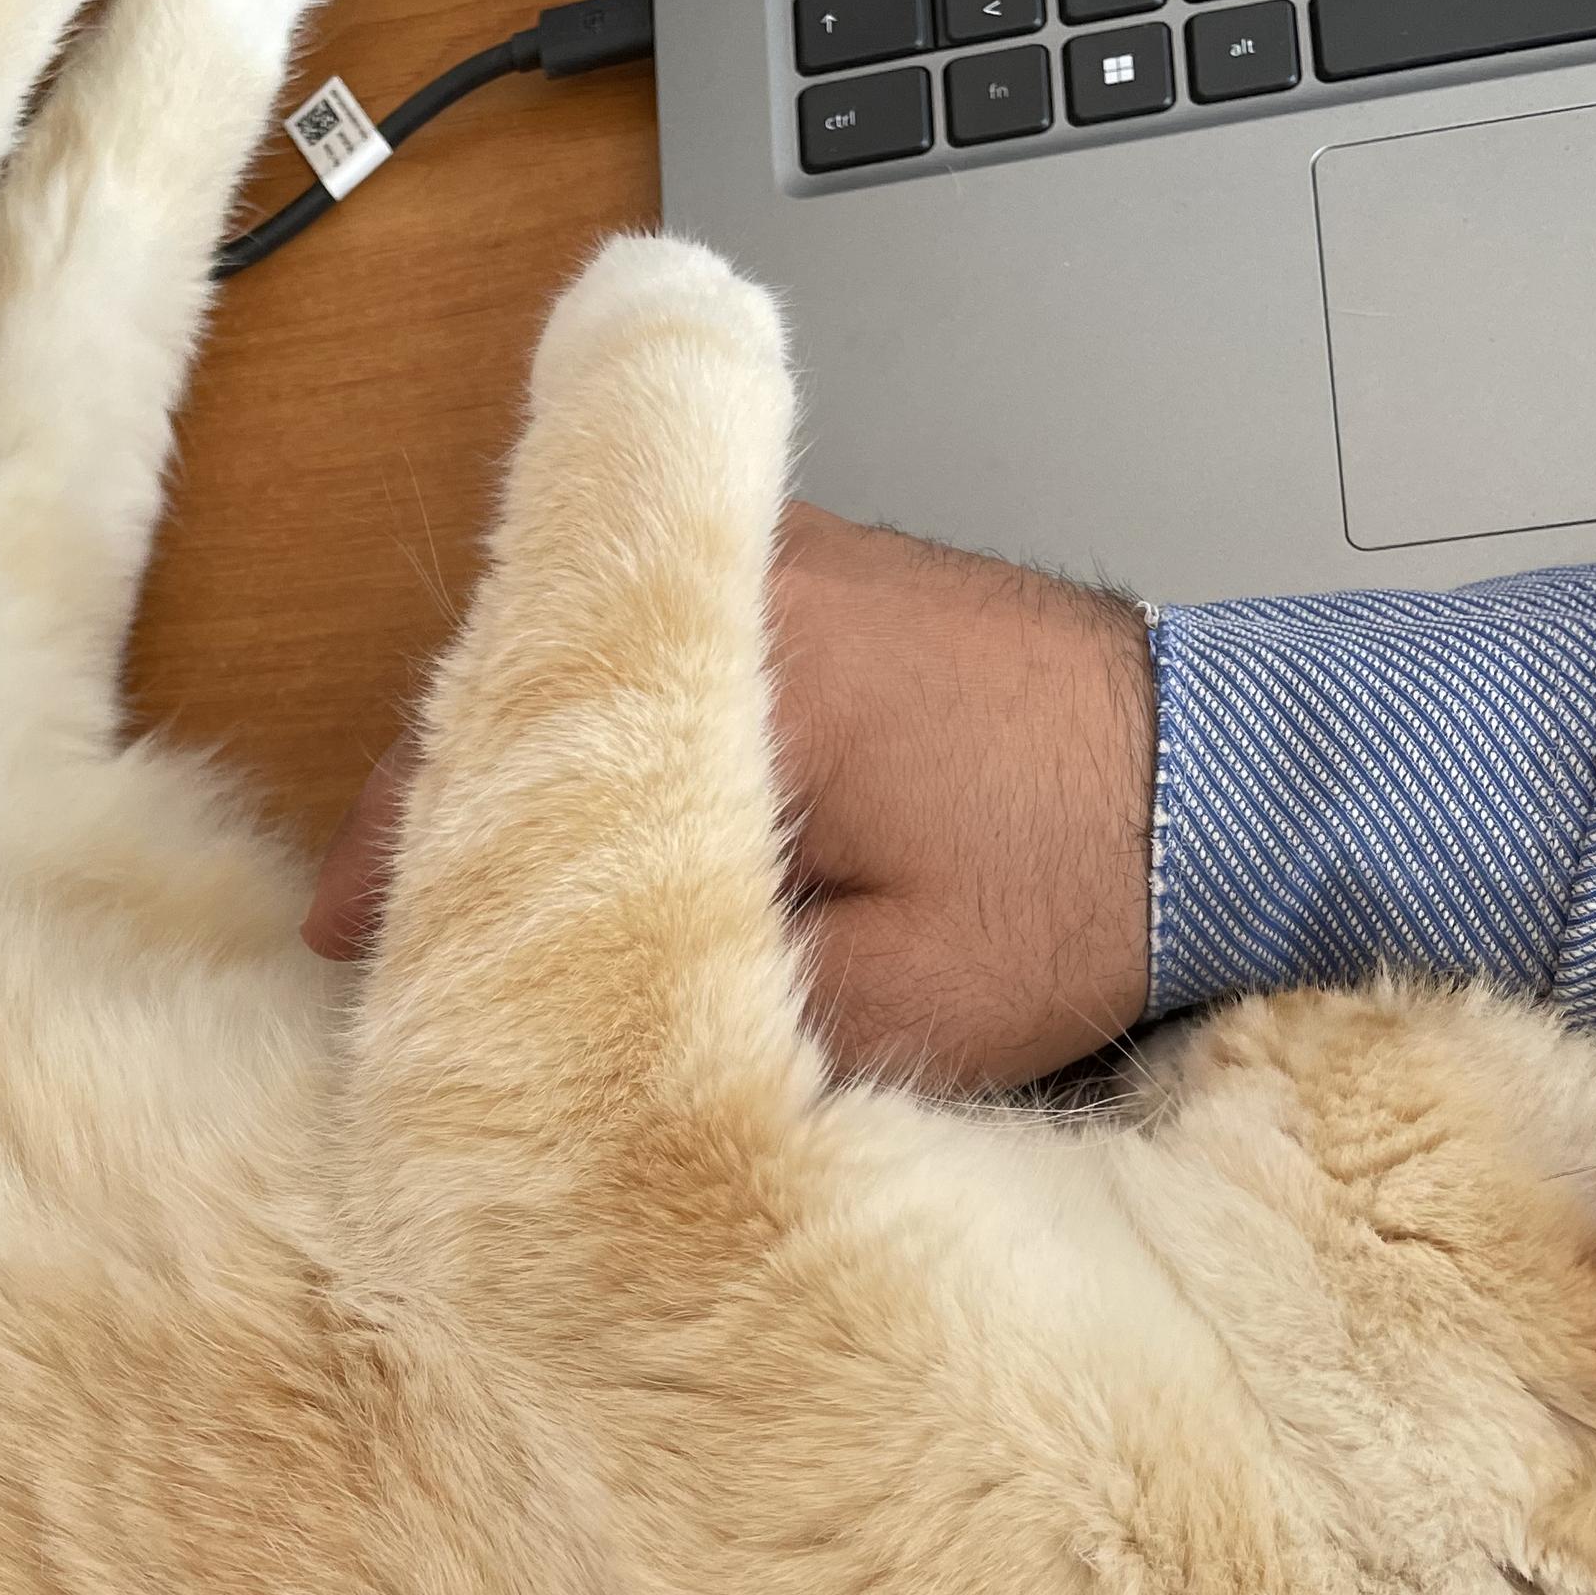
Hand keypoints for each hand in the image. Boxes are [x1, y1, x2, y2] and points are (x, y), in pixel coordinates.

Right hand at [303, 502, 1162, 1091]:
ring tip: (477, 905)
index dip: (397, 864)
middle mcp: (757, 570)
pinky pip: (674, 650)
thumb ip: (701, 1004)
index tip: (346, 954)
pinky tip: (600, 831)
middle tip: (389, 949)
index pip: (496, 750)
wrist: (1249, 788)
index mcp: (746, 661)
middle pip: (521, 688)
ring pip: (593, 667)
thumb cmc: (1081, 890)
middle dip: (444, 819)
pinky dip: (615, 737)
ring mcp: (798, 556)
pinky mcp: (838, 581)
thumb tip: (558, 1037)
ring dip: (531, 775)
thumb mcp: (884, 1004)